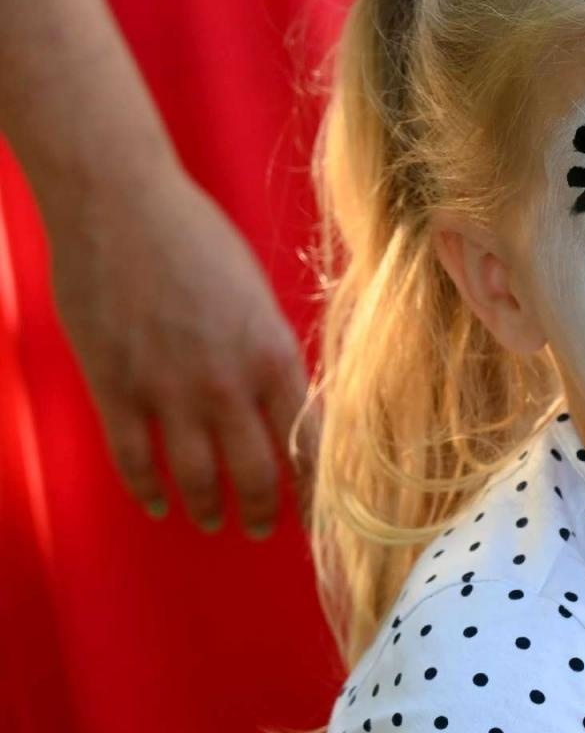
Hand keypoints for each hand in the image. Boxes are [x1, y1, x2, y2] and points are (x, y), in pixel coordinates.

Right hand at [45, 159, 318, 537]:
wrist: (120, 204)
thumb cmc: (197, 236)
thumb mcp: (255, 295)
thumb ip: (265, 351)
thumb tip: (276, 398)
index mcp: (273, 354)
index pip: (308, 439)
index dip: (317, 485)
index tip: (322, 511)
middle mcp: (226, 383)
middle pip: (256, 473)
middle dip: (266, 510)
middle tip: (267, 529)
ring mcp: (167, 391)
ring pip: (196, 477)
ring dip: (209, 508)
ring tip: (214, 522)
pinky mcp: (114, 388)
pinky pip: (133, 458)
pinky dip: (147, 489)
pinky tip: (158, 504)